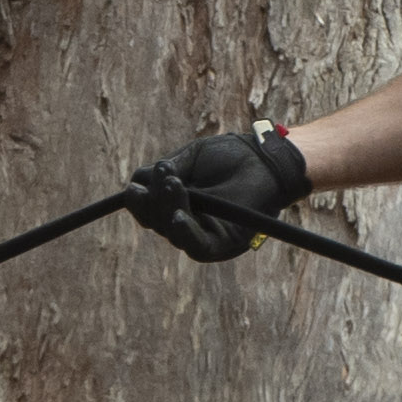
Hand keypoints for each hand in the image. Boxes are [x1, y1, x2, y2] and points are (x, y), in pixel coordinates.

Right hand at [129, 124, 305, 263]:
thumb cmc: (231, 156)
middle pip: (155, 222)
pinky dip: (185, 232)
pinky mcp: (222, 244)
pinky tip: (177, 216)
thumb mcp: (192, 158)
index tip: (135, 186)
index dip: (138, 201)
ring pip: (173, 232)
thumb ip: (168, 170)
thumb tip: (139, 182)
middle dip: (153, 202)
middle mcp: (185, 223)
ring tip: (173, 184)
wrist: (266, 158)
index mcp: (175, 204)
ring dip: (168, 209)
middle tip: (163, 178)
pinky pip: (197, 246)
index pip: (148, 209)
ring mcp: (202, 236)